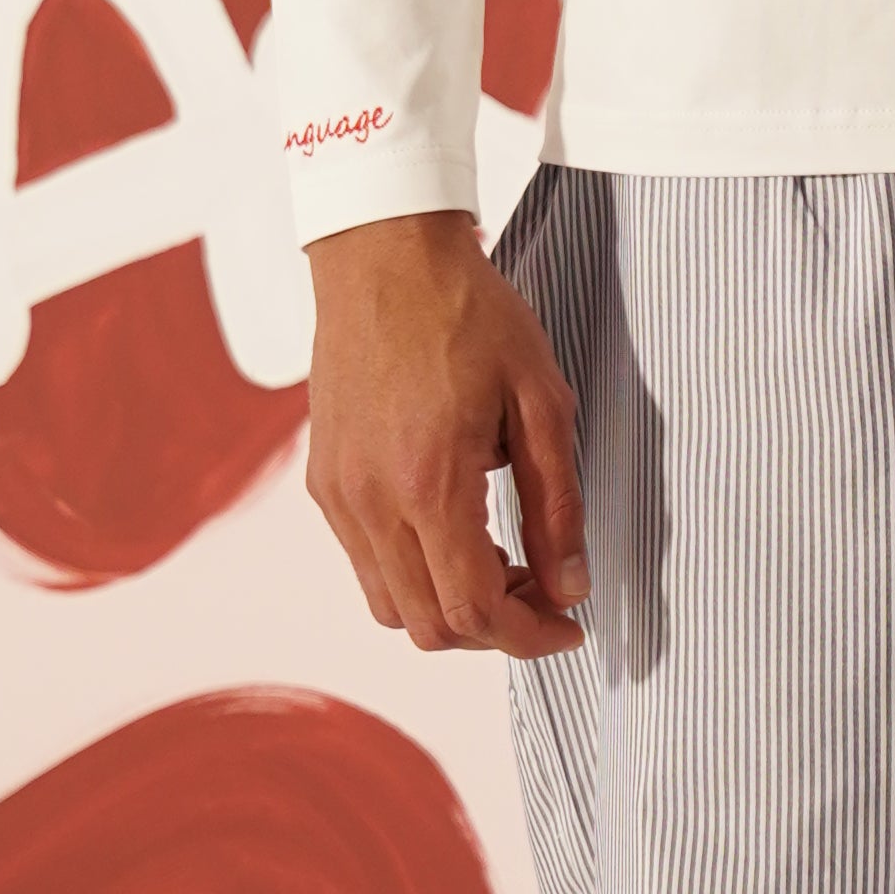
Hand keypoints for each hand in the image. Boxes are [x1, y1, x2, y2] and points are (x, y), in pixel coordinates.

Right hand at [302, 208, 587, 658]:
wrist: (385, 257)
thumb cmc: (468, 314)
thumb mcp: (542, 401)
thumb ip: (557, 504)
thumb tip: (570, 586)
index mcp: (429, 482)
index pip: (474, 610)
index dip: (529, 636)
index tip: (567, 624)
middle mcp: (371, 502)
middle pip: (430, 626)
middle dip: (495, 630)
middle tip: (542, 593)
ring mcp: (339, 495)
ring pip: (391, 606)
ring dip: (451, 607)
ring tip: (501, 563)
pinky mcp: (324, 482)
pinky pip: (365, 563)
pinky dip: (415, 573)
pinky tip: (455, 527)